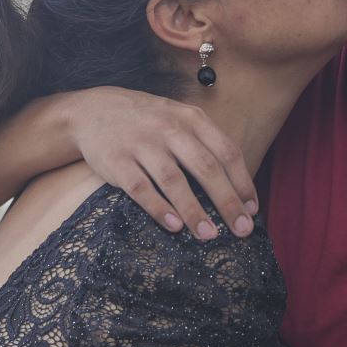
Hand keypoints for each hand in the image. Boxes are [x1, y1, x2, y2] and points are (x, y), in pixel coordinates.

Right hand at [66, 86, 259, 238]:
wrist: (93, 111)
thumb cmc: (148, 121)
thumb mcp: (180, 119)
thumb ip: (206, 144)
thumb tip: (237, 185)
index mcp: (192, 118)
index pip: (226, 151)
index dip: (242, 182)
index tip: (252, 210)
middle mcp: (169, 128)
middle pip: (206, 167)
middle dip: (227, 202)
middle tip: (242, 230)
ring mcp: (142, 143)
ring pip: (174, 180)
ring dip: (194, 211)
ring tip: (209, 235)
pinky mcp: (117, 160)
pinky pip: (141, 188)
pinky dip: (159, 209)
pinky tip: (174, 227)